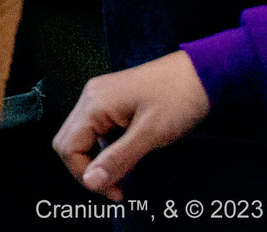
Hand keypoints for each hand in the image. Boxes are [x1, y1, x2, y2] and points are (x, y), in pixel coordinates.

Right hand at [53, 51, 210, 201]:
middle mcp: (91, 98)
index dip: (86, 176)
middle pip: (69, 142)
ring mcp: (100, 97)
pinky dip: (106, 149)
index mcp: (94, 103)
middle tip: (117, 188)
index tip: (116, 193)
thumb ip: (118, 159)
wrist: (199, 74)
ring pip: (82, 138)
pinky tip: (128, 157)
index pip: (68, 147)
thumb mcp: (149, 135)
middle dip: (88, 170)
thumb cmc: (177, 99)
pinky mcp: (111, 100)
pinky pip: (96, 130)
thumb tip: (91, 182)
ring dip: (98, 161)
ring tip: (126, 176)